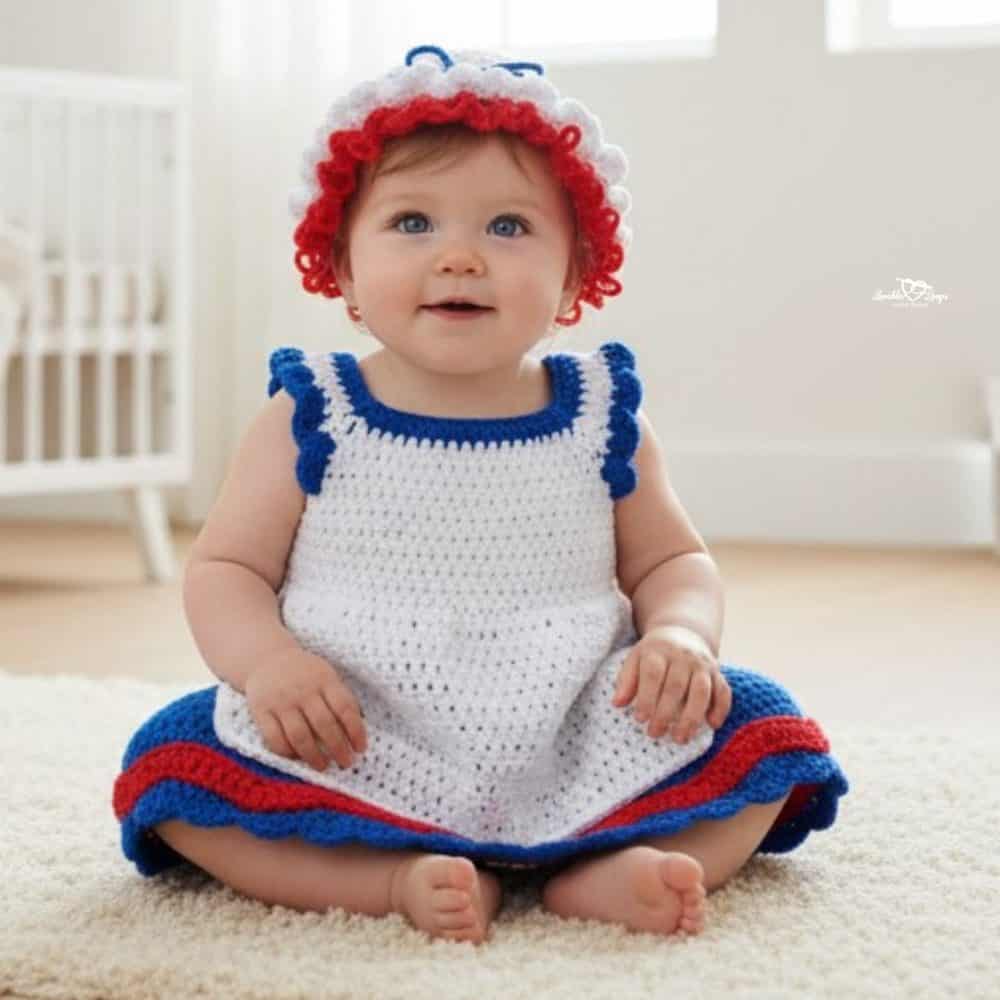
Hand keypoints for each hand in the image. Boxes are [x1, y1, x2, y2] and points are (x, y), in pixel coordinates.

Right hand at [245, 647, 367, 771]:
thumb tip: (356, 732)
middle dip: (338, 748)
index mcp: (324, 680)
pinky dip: (287, 752)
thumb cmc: (305, 673)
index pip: (345, 708)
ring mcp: (281, 702)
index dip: (355, 731)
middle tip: (345, 762)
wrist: (266, 659)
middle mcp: (303, 690)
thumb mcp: (326, 675)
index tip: (360, 748)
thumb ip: (339, 698)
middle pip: (324, 724)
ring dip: (313, 756)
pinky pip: (274, 738)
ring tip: (323, 766)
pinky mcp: (261, 712)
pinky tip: (298, 758)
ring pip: (299, 735)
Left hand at [611, 625, 730, 743]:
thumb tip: (617, 703)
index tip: (640, 719)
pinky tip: (712, 725)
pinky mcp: (718, 672)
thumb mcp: (635, 659)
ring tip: (681, 738)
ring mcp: (702, 664)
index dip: (646, 698)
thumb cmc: (654, 653)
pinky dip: (721, 709)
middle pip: (676, 686)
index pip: (653, 675)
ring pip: (701, 691)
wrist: (682, 632)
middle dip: (665, 713)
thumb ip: (626, 680)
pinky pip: (724, 691)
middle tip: (655, 734)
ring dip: (692, 717)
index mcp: (658, 651)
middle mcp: (682, 656)